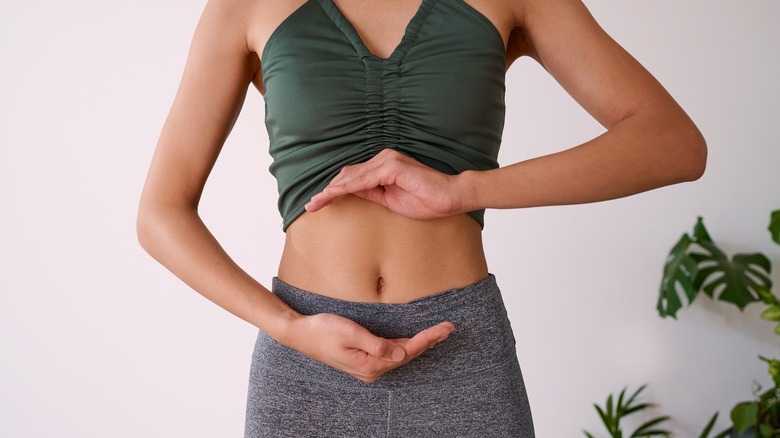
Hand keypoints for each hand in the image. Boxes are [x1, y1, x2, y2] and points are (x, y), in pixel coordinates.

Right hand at [284, 312, 454, 382]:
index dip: (428, 339)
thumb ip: (377, 345)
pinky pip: (390, 353)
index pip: (407, 351)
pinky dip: (405, 345)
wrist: (300, 334)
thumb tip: (401, 354)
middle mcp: (372, 370)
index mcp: (371, 365)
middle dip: (430, 341)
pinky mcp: (364, 359)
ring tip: (438, 333)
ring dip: (420, 344)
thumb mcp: (351, 333)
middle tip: (449, 328)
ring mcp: (368, 366)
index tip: (444, 328)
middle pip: (408, 355)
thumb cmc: (323, 330)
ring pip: (401, 355)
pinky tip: (415, 340)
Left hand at [305, 148, 466, 219]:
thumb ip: (372, 193)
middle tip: (310, 205)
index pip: (353, 177)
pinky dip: (346, 189)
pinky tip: (332, 196)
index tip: (319, 204)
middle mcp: (383, 158)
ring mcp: (388, 161)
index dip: (334, 190)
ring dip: (331, 191)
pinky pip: (363, 180)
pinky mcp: (392, 167)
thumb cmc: (426, 200)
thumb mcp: (391, 200)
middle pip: (347, 175)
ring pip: (351, 177)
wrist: (451, 197)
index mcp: (384, 166)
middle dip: (328, 191)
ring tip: (315, 203)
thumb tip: (351, 193)